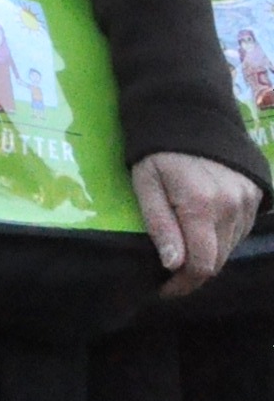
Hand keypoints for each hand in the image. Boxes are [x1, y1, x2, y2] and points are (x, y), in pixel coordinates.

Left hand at [132, 152, 263, 298]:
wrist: (190, 113)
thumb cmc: (159, 150)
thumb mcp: (146, 183)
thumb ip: (160, 224)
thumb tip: (173, 265)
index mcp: (200, 206)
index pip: (201, 265)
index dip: (183, 284)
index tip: (164, 288)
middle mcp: (230, 207)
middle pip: (218, 261)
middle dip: (194, 272)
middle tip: (171, 273)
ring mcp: (246, 201)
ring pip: (230, 248)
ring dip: (209, 255)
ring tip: (185, 249)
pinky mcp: (254, 195)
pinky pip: (240, 231)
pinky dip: (222, 238)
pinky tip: (203, 230)